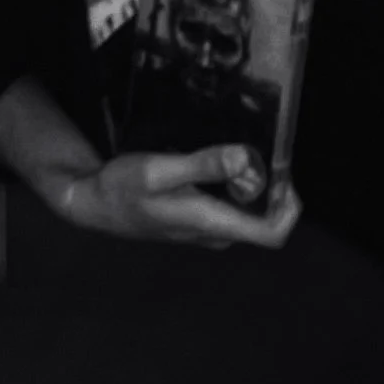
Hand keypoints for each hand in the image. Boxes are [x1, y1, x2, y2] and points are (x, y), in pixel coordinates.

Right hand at [51, 145, 301, 249]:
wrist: (94, 204)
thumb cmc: (123, 187)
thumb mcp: (160, 170)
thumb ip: (204, 165)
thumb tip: (245, 159)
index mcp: (211, 224)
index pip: (271, 233)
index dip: (289, 206)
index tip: (284, 173)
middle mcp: (215, 233)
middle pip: (267, 220)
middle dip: (274, 186)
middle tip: (263, 150)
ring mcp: (208, 230)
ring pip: (251, 212)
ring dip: (257, 184)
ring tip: (244, 150)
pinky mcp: (200, 221)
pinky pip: (234, 207)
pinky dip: (240, 185)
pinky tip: (225, 160)